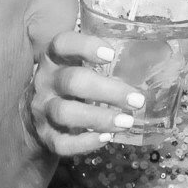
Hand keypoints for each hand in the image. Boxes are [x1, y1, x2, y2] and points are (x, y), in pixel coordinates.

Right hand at [25, 30, 145, 157]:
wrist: (35, 117)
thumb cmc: (68, 85)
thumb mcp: (75, 66)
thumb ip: (99, 62)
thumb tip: (151, 61)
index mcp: (55, 58)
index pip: (62, 44)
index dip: (85, 46)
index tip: (111, 55)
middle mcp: (45, 81)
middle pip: (72, 81)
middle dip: (107, 91)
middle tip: (136, 100)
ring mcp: (42, 109)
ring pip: (65, 113)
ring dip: (99, 118)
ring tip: (126, 122)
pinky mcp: (45, 135)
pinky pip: (62, 142)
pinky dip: (85, 143)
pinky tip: (105, 138)